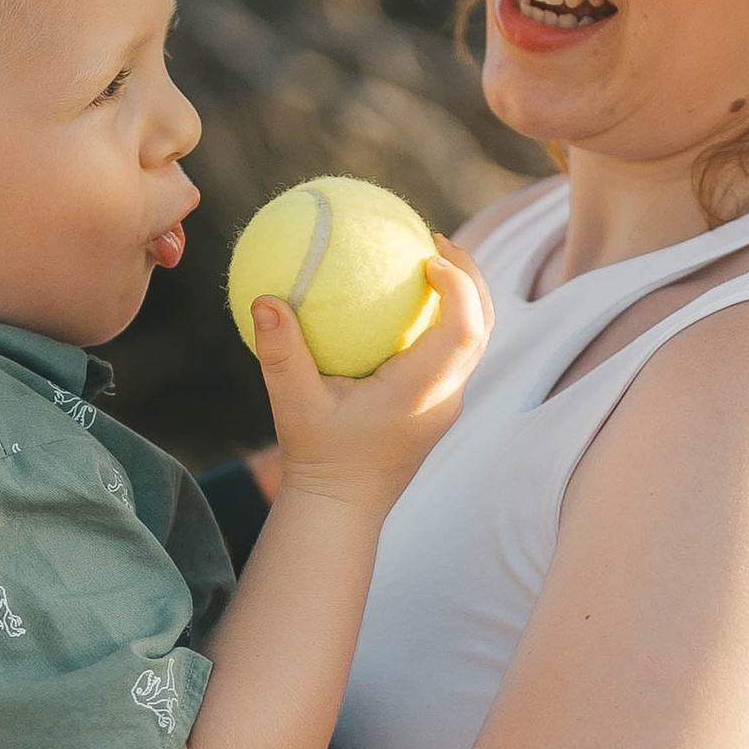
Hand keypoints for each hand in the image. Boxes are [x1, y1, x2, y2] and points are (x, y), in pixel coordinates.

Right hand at [249, 247, 492, 512]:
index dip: (460, 285)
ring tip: (430, 261)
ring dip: (463, 297)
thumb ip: (280, 353)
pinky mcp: (437, 406)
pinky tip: (405, 300)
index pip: (463, 330)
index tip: (430, 255)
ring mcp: (446, 403)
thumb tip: (264, 298)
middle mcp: (445, 397)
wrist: (342, 507)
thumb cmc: (319, 457)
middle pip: (484, 327)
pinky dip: (444, 318)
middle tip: (436, 241)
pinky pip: (454, 352)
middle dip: (470, 278)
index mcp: (421, 393)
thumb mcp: (292, 405)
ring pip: (475, 340)